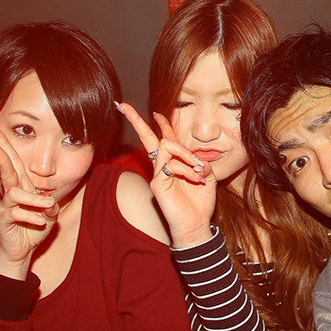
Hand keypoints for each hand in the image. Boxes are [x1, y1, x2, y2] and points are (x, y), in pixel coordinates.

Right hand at [0, 128, 58, 278]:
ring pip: (15, 193)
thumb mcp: (50, 216)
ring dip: (33, 198)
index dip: (8, 148)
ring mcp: (7, 206)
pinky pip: (16, 213)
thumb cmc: (34, 229)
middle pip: (7, 170)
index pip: (16, 164)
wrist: (22, 251)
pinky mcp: (4, 220)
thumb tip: (50, 203)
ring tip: (48, 204)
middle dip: (2, 155)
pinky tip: (41, 221)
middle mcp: (13, 193)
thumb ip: (51, 207)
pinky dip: (31, 216)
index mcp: (23, 187)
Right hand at [119, 103, 216, 246]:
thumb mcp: (207, 176)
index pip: (164, 139)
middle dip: (135, 120)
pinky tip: (196, 179)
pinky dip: (187, 169)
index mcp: (174, 163)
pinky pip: (171, 164)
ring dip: (186, 153)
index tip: (156, 112)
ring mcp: (157, 173)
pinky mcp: (157, 182)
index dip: (161, 124)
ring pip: (165, 145)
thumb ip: (200, 161)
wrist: (196, 224)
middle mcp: (162, 166)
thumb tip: (195, 155)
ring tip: (198, 170)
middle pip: (147, 137)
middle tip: (123, 105)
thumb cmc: (200, 202)